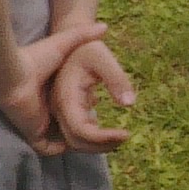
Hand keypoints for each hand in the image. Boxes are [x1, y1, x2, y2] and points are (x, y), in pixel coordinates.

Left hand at [0, 21, 110, 155]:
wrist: (12, 73)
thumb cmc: (35, 57)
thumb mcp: (65, 43)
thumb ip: (83, 35)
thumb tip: (104, 26)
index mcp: (49, 93)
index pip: (71, 107)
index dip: (87, 107)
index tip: (100, 103)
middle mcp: (44, 110)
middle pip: (69, 125)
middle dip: (88, 128)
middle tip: (107, 125)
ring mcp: (38, 124)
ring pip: (63, 139)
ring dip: (82, 140)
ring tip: (104, 135)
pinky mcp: (33, 134)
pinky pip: (50, 149)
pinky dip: (66, 147)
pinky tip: (85, 140)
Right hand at [48, 32, 135, 153]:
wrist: (72, 44)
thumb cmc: (87, 49)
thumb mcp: (103, 57)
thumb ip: (117, 79)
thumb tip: (130, 104)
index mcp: (65, 98)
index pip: (81, 130)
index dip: (103, 138)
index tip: (127, 133)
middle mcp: (58, 109)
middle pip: (76, 142)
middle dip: (102, 146)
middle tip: (126, 137)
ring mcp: (60, 112)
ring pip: (74, 142)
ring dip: (98, 145)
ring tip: (120, 138)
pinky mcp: (66, 112)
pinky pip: (76, 134)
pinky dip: (93, 139)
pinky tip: (109, 132)